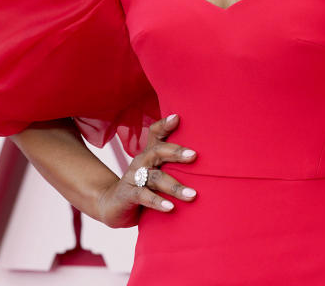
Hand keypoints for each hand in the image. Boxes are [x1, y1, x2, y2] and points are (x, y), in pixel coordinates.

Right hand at [95, 113, 197, 227]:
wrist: (114, 205)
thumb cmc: (145, 186)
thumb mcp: (158, 171)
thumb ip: (175, 163)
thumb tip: (210, 159)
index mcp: (150, 153)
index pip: (155, 133)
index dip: (164, 125)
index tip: (177, 118)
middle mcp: (141, 161)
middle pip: (157, 151)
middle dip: (176, 152)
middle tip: (194, 155)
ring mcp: (134, 177)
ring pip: (155, 177)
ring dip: (175, 186)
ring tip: (192, 194)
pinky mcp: (128, 195)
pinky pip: (143, 196)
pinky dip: (157, 201)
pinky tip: (170, 207)